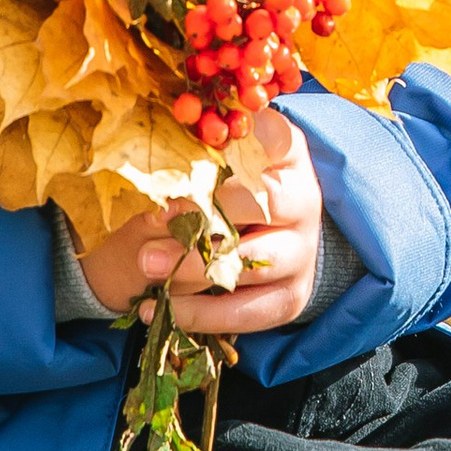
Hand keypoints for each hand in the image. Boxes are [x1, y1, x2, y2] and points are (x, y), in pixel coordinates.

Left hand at [76, 110, 326, 337]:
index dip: (229, 146)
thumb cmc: (230, 188)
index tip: (186, 155)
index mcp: (288, 153)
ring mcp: (301, 252)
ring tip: (147, 265)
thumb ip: (195, 156)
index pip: (271, 136)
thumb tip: (150, 168)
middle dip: (204, 212)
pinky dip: (195, 313)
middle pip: (261, 203)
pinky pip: (243, 312)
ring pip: (252, 262)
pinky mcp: (290, 297)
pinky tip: (151, 308)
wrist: (272, 238)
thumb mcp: (219, 161)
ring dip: (194, 266)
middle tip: (156, 218)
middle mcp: (304, 199)